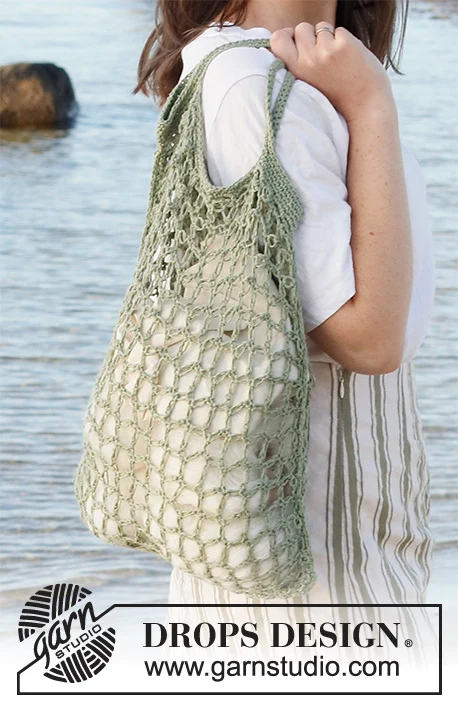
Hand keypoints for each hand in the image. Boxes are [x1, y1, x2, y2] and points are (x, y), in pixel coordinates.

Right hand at [269, 22, 395, 122]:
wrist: (365, 107)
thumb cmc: (336, 97)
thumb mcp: (307, 84)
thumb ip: (297, 63)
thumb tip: (289, 37)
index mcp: (295, 71)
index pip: (277, 39)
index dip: (287, 35)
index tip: (296, 42)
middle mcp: (308, 60)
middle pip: (301, 28)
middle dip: (311, 36)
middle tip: (322, 56)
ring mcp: (326, 51)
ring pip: (321, 27)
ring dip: (329, 37)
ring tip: (336, 60)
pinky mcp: (344, 44)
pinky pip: (339, 30)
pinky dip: (344, 40)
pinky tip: (349, 58)